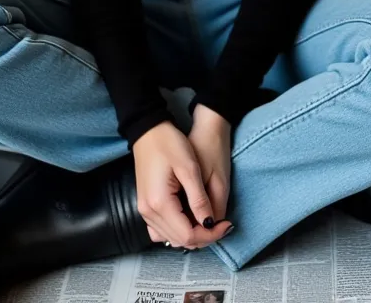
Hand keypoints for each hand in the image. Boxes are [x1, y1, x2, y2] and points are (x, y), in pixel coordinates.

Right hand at [132, 120, 233, 249]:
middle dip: (204, 236)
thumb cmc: (169, 143)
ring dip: (191, 234)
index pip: (188, 235)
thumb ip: (199, 199)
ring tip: (207, 220)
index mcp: (160, 203)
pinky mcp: (145, 206)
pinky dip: (177, 229)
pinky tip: (188, 218)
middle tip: (221, 223)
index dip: (210, 234)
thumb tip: (210, 224)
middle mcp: (148, 212)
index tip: (227, 224)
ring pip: (171, 238)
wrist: (148, 129)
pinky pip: (160, 230)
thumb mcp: (189, 168)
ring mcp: (144, 210)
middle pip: (180, 240)